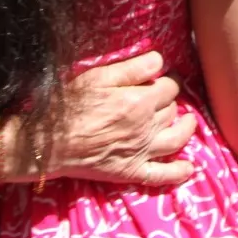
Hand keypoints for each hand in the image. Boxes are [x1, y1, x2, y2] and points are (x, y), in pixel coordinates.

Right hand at [43, 51, 196, 187]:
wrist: (49, 142)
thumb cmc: (70, 105)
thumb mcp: (99, 76)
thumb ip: (132, 68)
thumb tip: (160, 61)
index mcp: (139, 102)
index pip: (169, 87)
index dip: (168, 79)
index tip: (163, 77)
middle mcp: (146, 128)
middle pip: (172, 110)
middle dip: (170, 101)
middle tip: (163, 97)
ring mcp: (141, 152)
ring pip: (176, 139)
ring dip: (185, 129)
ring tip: (187, 122)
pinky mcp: (131, 172)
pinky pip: (162, 176)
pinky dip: (179, 173)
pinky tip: (189, 168)